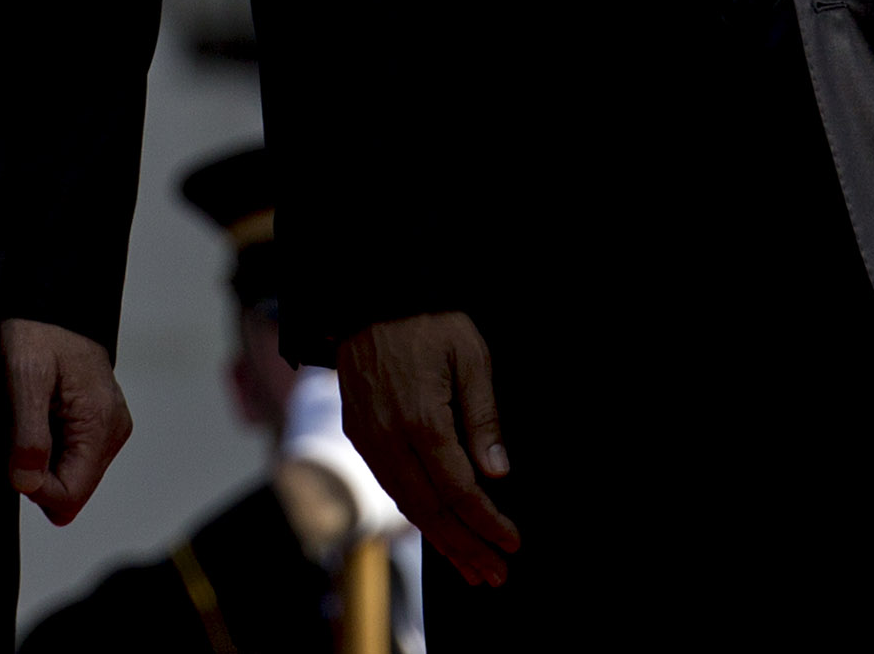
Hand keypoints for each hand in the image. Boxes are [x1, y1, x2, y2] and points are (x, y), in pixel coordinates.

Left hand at [2, 319, 133, 524]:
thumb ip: (29, 436)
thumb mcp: (24, 378)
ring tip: (28, 418)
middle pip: (71, 492)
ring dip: (40, 460)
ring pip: (69, 478)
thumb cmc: (38, 330)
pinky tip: (39, 415)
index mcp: (101, 424)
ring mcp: (109, 428)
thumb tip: (28, 486)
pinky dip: (47, 447)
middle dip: (36, 474)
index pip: (69, 496)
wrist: (52, 300)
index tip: (13, 456)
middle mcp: (113, 432)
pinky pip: (70, 458)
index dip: (33, 488)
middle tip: (18, 430)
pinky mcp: (99, 423)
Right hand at [338, 313, 519, 587]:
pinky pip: (390, 487)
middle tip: (495, 574)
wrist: (370, 299)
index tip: (513, 543)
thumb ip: (483, 417)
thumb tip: (497, 472)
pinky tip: (438, 532)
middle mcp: (390, 439)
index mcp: (422, 420)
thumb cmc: (430, 322)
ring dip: (442, 542)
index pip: (459, 489)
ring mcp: (370, 441)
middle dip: (466, 546)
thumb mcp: (472, 356)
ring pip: (408, 505)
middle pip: (432, 509)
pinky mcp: (360, 437)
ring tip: (471, 568)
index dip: (487, 521)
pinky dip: (417, 516)